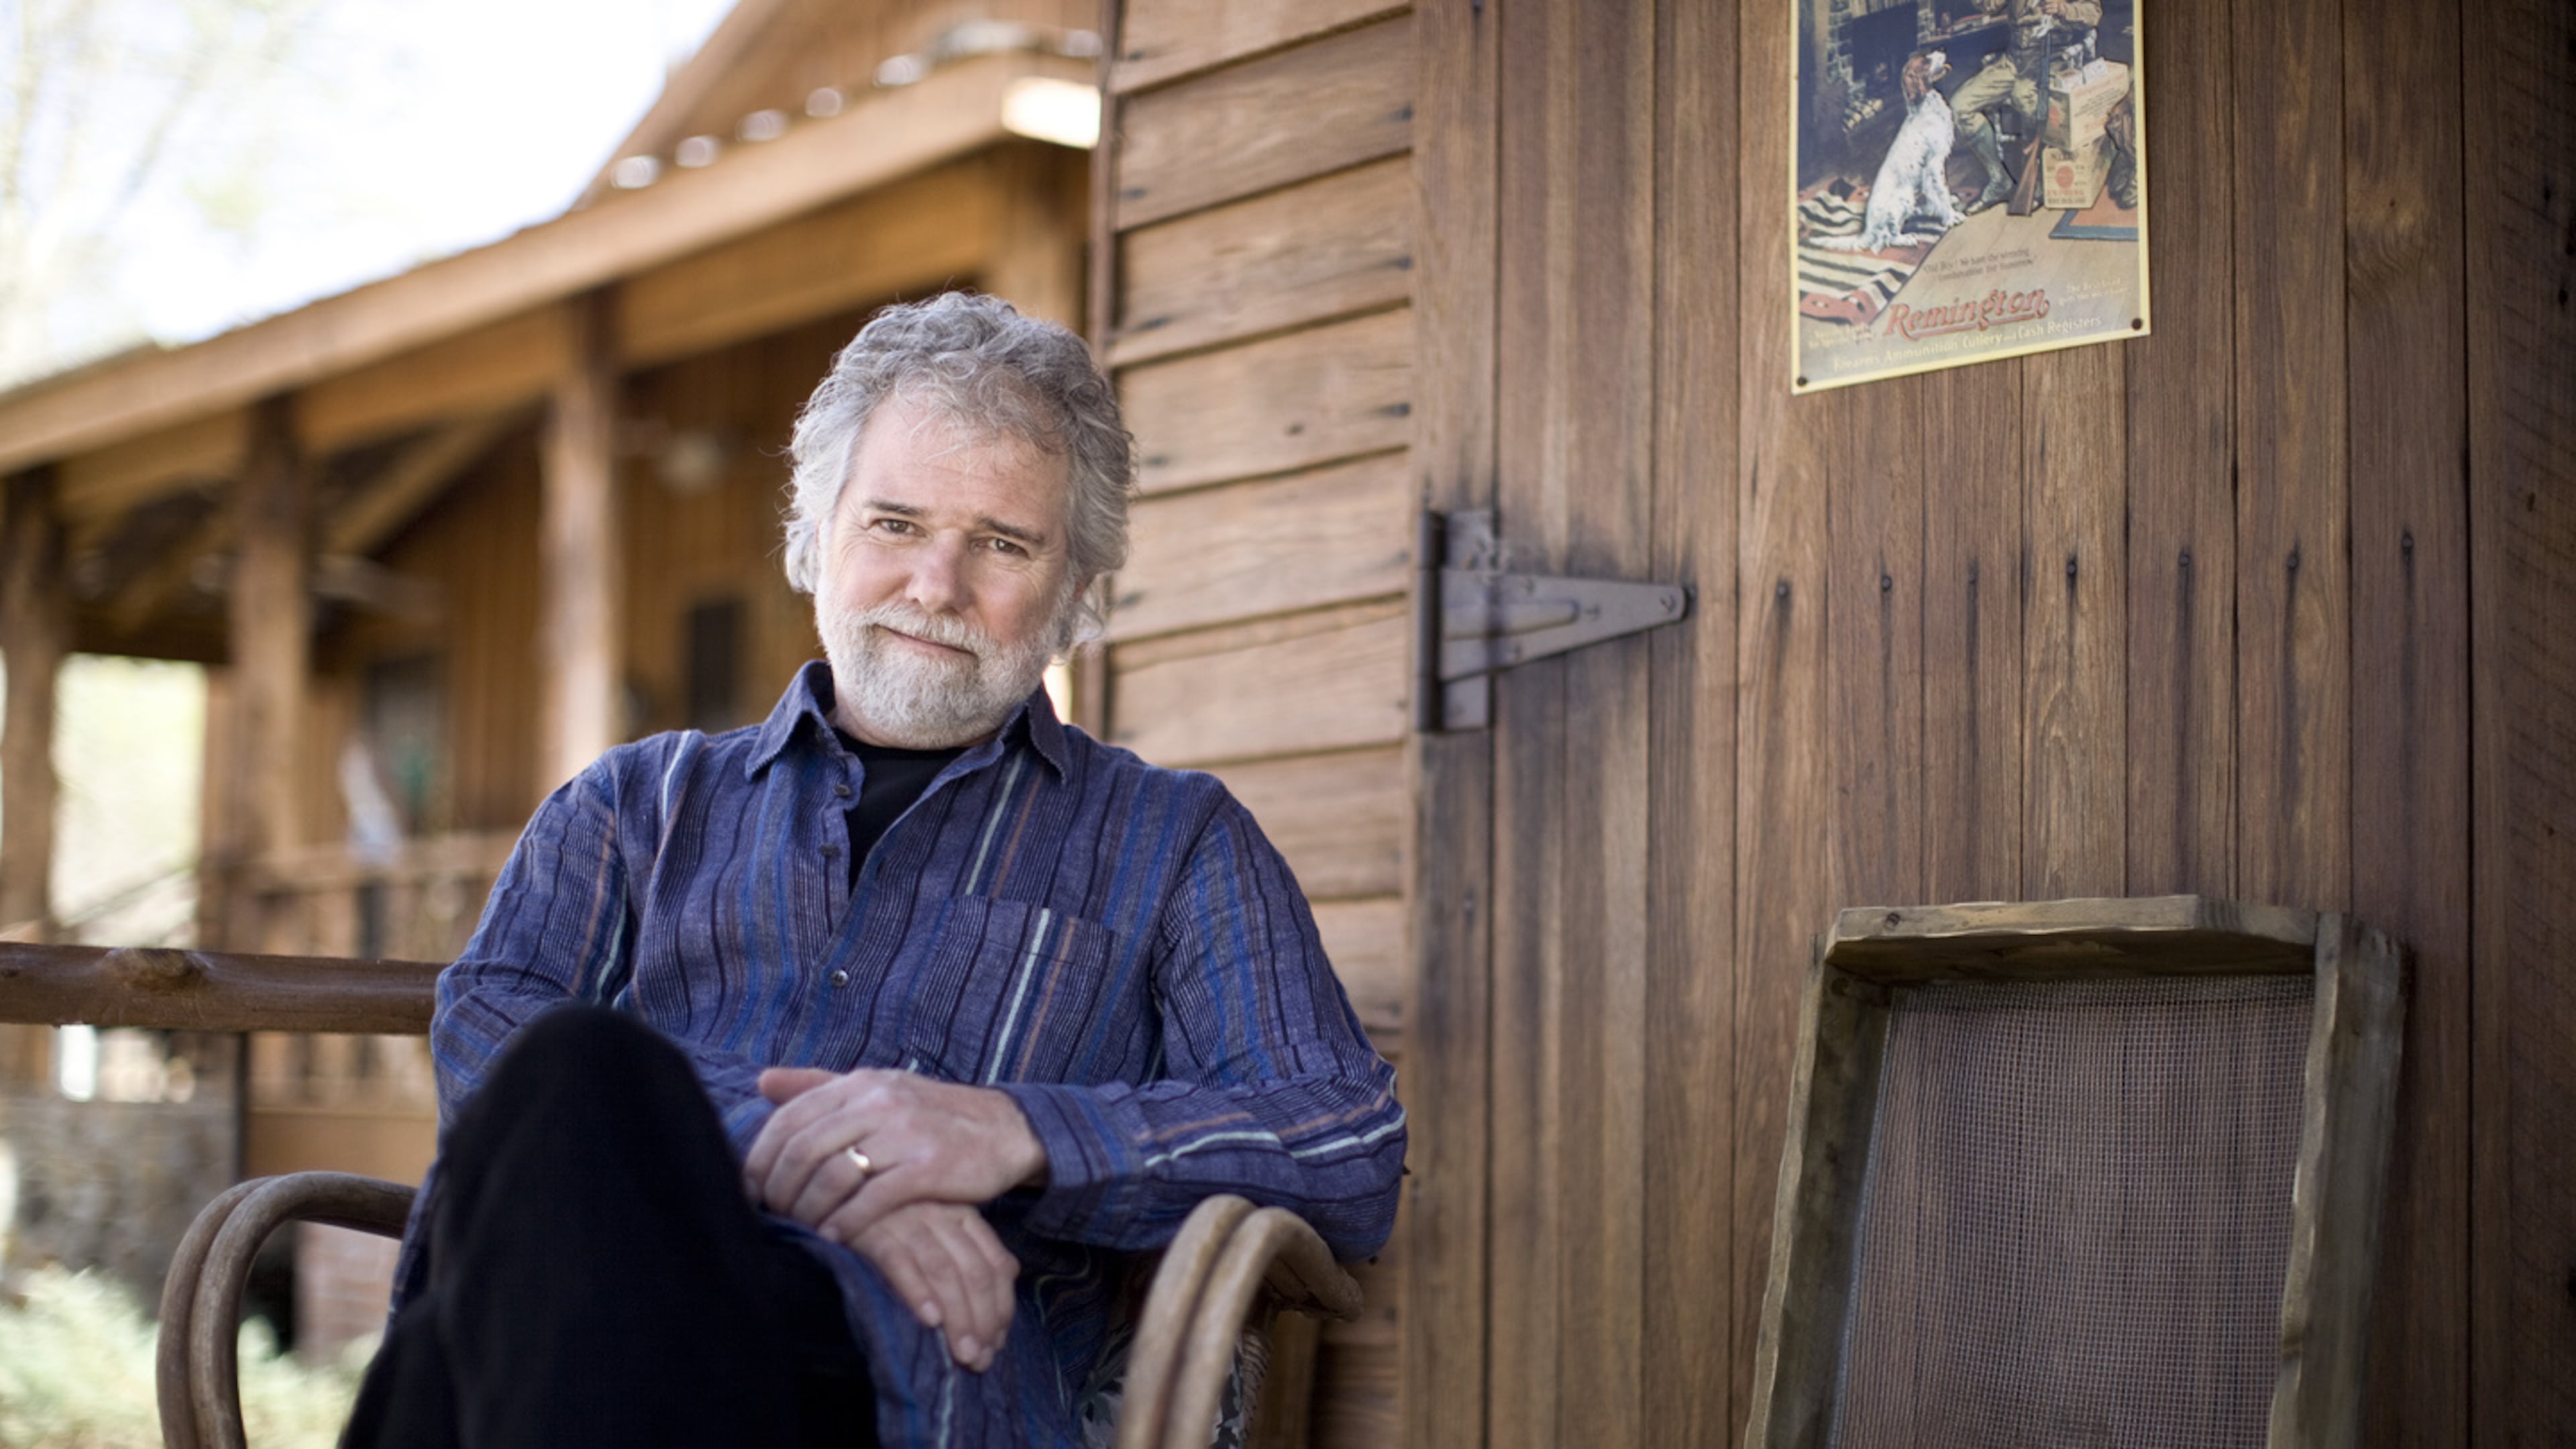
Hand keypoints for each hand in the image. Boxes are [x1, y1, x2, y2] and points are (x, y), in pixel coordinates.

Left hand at [744, 1066, 1047, 1246]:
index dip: (761, 1157)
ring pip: (834, 1175)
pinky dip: (847, 1223)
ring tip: (801, 1228)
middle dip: (778, 1188)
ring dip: (809, 1209)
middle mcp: (879, 1102)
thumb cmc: (930, 1115)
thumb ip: (820, 1086)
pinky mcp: (930, 1167)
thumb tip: (762, 1080)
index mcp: (860, 1083)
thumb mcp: (877, 1090)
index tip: (749, 1189)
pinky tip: (836, 1238)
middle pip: (804, 1148)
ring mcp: (905, 1133)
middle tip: (770, 1215)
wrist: (1003, 1129)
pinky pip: (874, 1200)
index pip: (790, 1117)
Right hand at [848, 1199, 1017, 1371]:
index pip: (996, 1264)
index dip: (1002, 1308)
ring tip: (963, 1353)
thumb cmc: (892, 1228)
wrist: (835, 1202)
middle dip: (983, 1321)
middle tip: (980, 1359)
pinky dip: (917, 1292)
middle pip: (974, 1272)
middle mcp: (940, 1215)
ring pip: (943, 1271)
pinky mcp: (872, 1231)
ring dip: (958, 1317)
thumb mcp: (937, 1235)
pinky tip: (929, 1320)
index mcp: (963, 1216)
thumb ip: (970, 1260)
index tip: (997, 1343)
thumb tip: (1002, 1304)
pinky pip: (898, 1263)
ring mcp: (906, 1221)